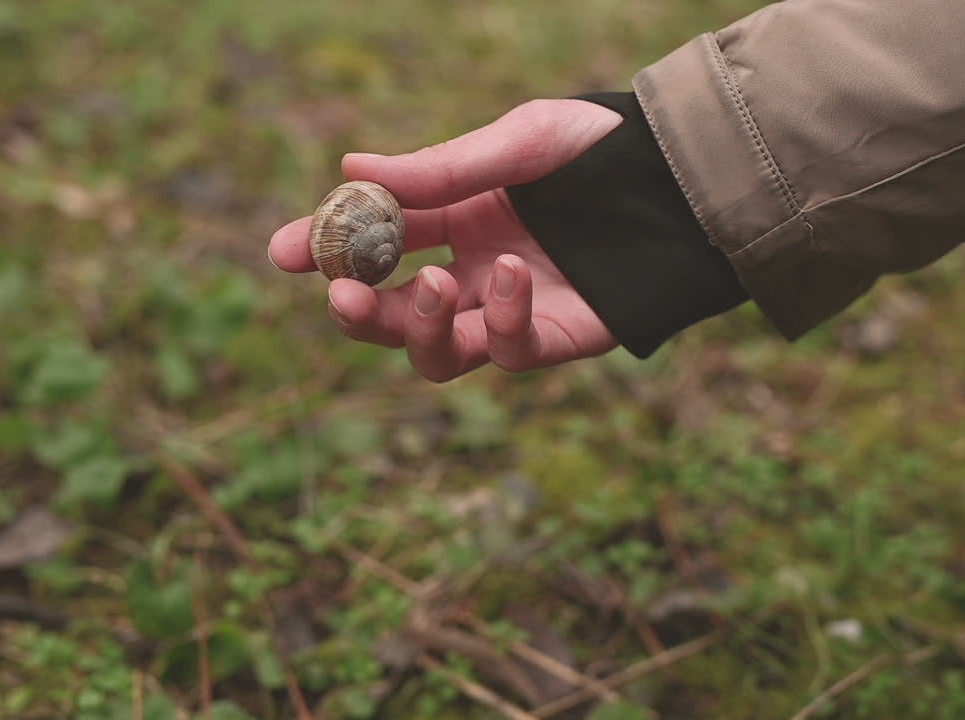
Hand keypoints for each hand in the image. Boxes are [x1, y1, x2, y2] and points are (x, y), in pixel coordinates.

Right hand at [268, 99, 623, 381]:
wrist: (686, 177)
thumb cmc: (602, 149)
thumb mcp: (517, 144)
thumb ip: (440, 170)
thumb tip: (350, 169)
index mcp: (458, 221)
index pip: (375, 244)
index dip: (325, 250)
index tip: (279, 251)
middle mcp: (475, 272)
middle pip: (394, 315)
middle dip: (360, 310)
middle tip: (343, 295)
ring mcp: (512, 311)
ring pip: (438, 353)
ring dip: (419, 327)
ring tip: (431, 282)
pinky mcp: (556, 339)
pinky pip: (508, 351)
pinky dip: (500, 319)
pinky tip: (513, 275)